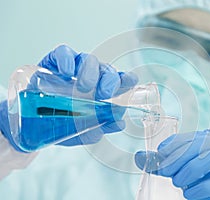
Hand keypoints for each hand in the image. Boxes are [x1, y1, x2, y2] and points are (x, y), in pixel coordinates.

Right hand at [0, 45, 137, 150]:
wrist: (31, 123)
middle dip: (109, 79)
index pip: (119, 81)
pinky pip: (63, 53)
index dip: (127, 79)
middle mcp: (90, 77)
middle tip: (104, 93)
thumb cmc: (60, 122)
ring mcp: (73, 68)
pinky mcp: (53, 63)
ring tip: (84, 87)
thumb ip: (101, 126)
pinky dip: (67, 59)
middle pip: (106, 70)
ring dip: (90, 72)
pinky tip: (67, 72)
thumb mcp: (82, 130)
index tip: (131, 81)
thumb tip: (119, 122)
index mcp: (100, 91)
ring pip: (88, 60)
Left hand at [135, 129, 209, 199]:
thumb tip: (141, 158)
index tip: (160, 153)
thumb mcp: (195, 170)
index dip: (175, 143)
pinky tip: (193, 193)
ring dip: (192, 170)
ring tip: (180, 183)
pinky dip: (205, 187)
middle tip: (166, 171)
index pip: (194, 136)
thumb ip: (171, 164)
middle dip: (180, 157)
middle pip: (203, 143)